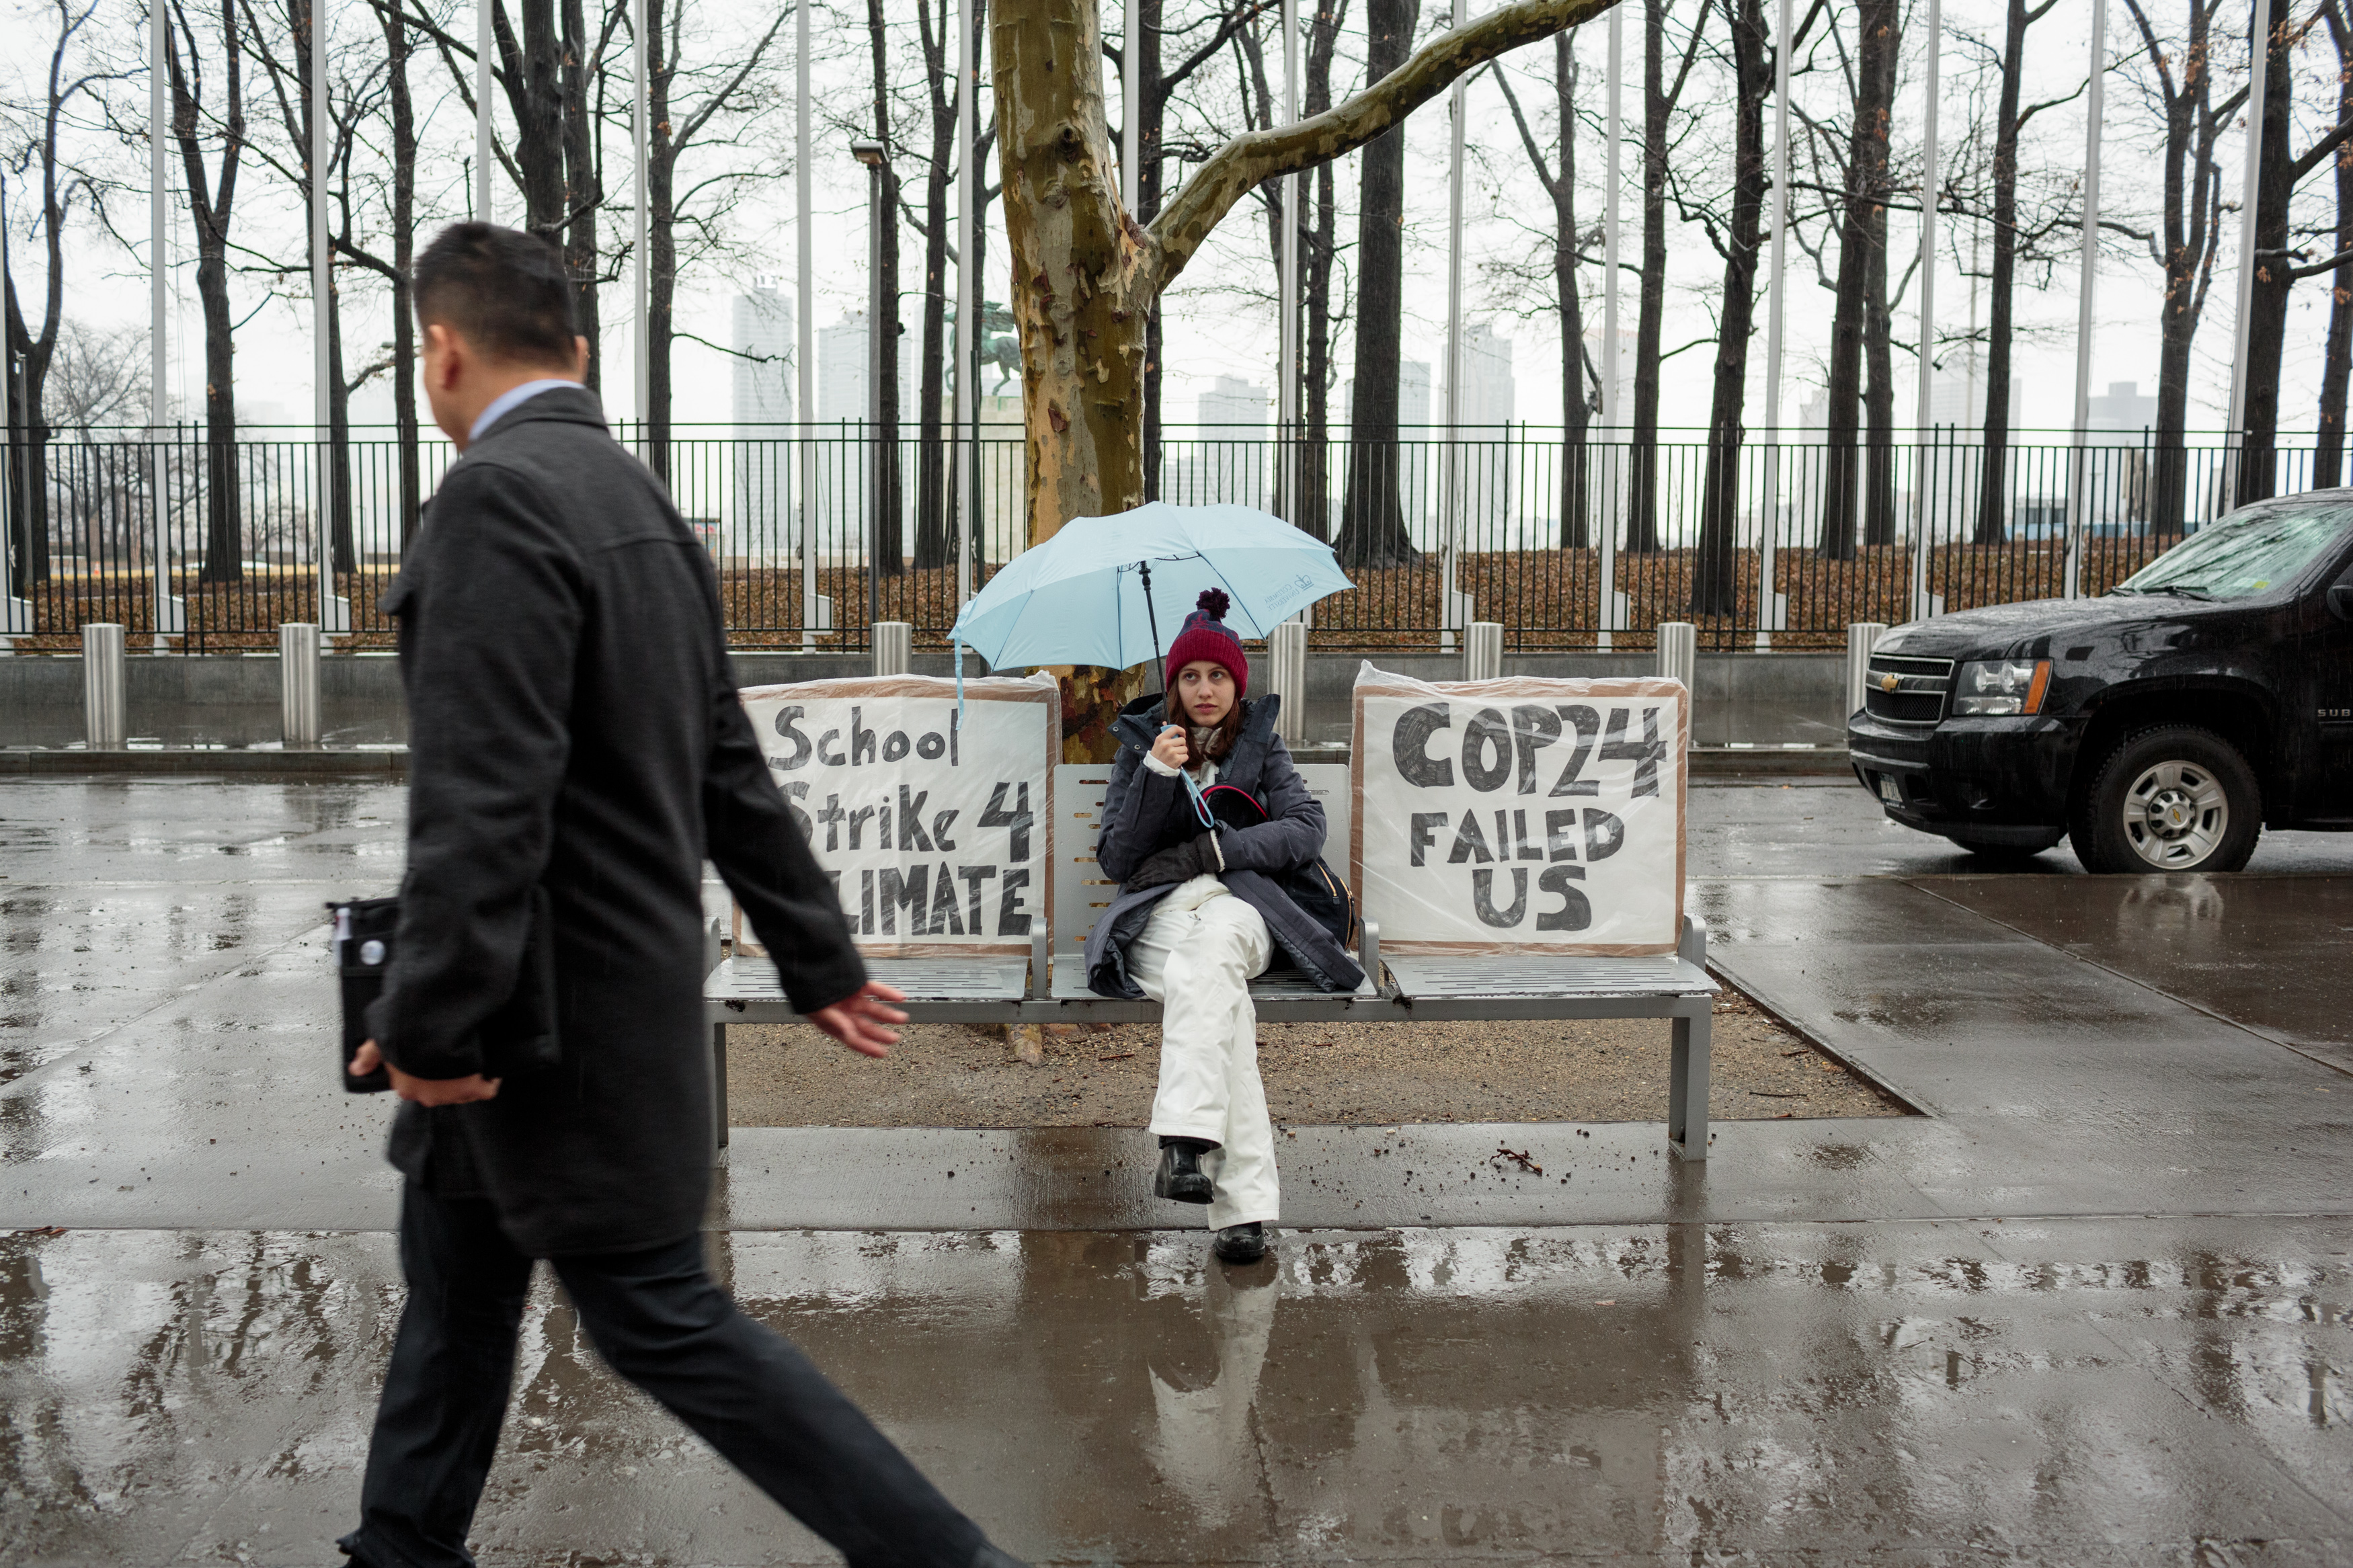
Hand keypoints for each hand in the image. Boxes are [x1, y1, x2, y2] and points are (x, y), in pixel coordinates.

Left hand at [351, 1040, 501, 1105]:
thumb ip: (369, 1056)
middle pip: (440, 1091)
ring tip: (472, 1059)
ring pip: (462, 1091)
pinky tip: (489, 1068)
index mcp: (405, 1086)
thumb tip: (355, 1070)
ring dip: (468, 1078)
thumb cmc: (407, 1035)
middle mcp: (427, 1096)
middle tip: (452, 1058)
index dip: (424, 1073)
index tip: (431, 1061)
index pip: (415, 1086)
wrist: (435, 1029)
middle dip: (447, 1079)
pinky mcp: (474, 1089)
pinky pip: (485, 1089)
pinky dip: (489, 1081)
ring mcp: (452, 1095)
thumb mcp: (381, 1041)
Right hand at [806, 981, 907, 1057]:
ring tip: (902, 1018)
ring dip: (889, 1015)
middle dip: (881, 1034)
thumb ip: (836, 1024)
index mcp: (836, 1023)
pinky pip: (877, 990)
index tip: (882, 1053)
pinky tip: (900, 997)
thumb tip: (850, 1035)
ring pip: (875, 1009)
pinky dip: (888, 993)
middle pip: (867, 1026)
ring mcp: (853, 999)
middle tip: (895, 1038)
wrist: (807, 968)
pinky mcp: (858, 985)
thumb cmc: (807, 992)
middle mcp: (846, 1013)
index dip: (868, 1047)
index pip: (854, 1039)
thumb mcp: (819, 1012)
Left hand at [1129, 832, 1219, 888]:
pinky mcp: (1161, 877)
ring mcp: (1156, 870)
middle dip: (1134, 880)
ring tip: (1129, 890)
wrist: (1189, 856)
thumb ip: (1162, 859)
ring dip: (1135, 885)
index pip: (1143, 867)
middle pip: (1140, 873)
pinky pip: (1148, 882)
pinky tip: (1136, 889)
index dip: (1138, 874)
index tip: (1133, 878)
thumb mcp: (1168, 854)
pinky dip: (1141, 886)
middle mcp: (1153, 863)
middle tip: (1127, 887)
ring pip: (1142, 878)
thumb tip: (1161, 863)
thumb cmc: (1182, 854)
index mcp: (1155, 858)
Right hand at [1150, 725, 1188, 770]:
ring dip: (1182, 752)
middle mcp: (1166, 744)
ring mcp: (1172, 752)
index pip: (1175, 728)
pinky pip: (1186, 756)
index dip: (1181, 730)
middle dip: (1181, 744)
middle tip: (1176, 749)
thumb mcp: (1158, 742)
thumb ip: (1164, 733)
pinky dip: (1183, 759)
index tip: (1182, 734)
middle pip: (1182, 740)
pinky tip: (1177, 760)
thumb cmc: (1158, 754)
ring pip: (1185, 748)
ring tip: (1175, 755)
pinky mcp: (1177, 760)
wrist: (1155, 769)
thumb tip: (1165, 722)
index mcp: (1161, 738)